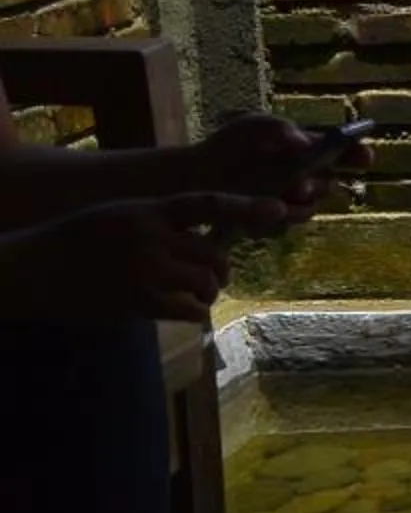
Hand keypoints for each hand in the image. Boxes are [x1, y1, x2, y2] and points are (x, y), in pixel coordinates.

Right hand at [0, 193, 284, 321]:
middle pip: (214, 253)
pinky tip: (184, 308)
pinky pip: (191, 308)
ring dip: (208, 289)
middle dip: (220, 267)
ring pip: (206, 281)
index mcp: (148, 210)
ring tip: (197, 291)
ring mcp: (146, 272)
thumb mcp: (120, 214)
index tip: (279, 209)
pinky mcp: (139, 303)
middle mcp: (150, 238)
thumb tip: (202, 237)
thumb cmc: (78, 240)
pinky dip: (196, 309)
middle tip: (214, 274)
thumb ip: (159, 220)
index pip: (208, 203)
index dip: (247, 206)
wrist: (30, 270)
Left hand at [185, 114, 364, 226]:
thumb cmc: (227, 145)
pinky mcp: (269, 222)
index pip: (346, 154)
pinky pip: (280, 227)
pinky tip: (251, 214)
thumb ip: (280, 129)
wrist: (193, 175)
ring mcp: (288, 202)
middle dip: (319, 186)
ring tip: (276, 201)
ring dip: (296, 207)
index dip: (358, 156)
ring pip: (307, 210)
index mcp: (309, 150)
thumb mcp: (252, 126)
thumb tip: (303, 143)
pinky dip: (269, 221)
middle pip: (329, 186)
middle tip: (302, 184)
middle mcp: (305, 178)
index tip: (365, 158)